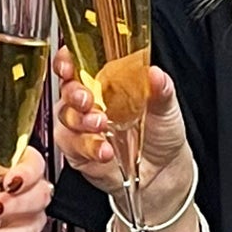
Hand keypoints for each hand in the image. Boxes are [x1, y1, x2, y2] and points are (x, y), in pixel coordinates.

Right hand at [51, 46, 188, 194]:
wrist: (164, 171)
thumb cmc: (161, 132)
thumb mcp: (166, 107)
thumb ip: (161, 89)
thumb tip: (155, 73)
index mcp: (104, 82)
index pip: (76, 64)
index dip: (66, 61)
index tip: (68, 63)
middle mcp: (89, 102)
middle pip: (66, 89)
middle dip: (73, 93)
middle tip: (87, 100)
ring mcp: (81, 127)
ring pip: (66, 117)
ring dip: (81, 121)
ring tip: (101, 125)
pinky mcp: (79, 151)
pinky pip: (72, 146)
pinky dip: (87, 146)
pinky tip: (104, 150)